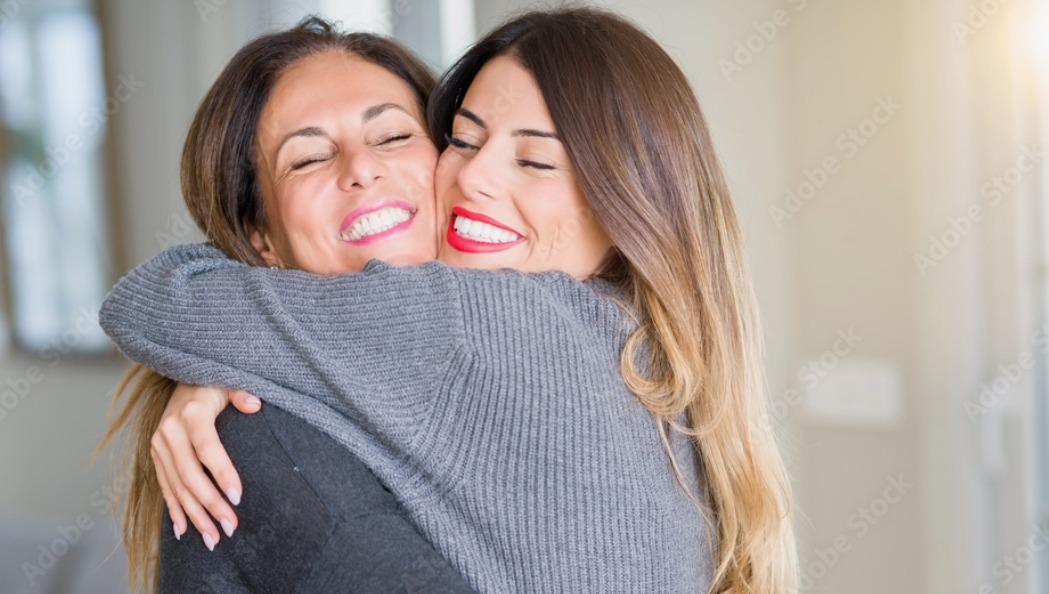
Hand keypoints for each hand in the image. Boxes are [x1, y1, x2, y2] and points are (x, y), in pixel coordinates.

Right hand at [152, 384, 260, 549]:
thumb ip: (242, 393)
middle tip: (230, 528)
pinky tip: (184, 530)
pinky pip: (164, 486)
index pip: (207, 449)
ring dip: (195, 515)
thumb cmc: (214, 384)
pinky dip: (174, 510)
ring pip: (176, 487)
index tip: (238, 498)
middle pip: (190, 475)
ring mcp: (159, 444)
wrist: (182, 380)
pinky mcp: (155, 455)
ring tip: (213, 539)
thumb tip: (255, 404)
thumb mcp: (229, 382)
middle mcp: (170, 430)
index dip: (222, 473)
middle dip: (210, 505)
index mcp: (191, 413)